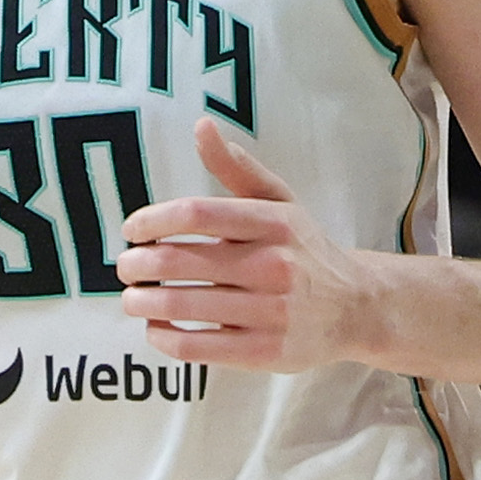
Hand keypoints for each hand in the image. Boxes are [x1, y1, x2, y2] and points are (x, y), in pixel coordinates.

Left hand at [112, 120, 383, 372]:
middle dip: (137, 264)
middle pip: (180, 261)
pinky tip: (155, 328)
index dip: (151, 220)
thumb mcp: (280, 203)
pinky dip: (163, 338)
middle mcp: (273, 265)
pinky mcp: (265, 353)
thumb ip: (237, 168)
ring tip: (132, 297)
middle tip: (124, 267)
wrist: (356, 307)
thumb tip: (200, 126)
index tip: (131, 230)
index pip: (196, 213)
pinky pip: (197, 348)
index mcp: (274, 223)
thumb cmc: (305, 249)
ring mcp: (271, 312)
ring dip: (142, 301)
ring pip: (182, 306)